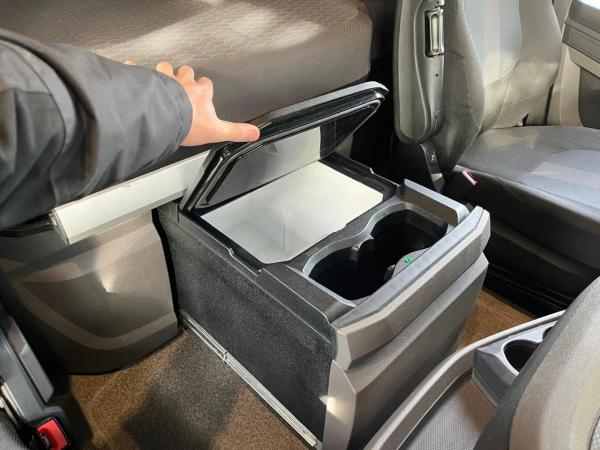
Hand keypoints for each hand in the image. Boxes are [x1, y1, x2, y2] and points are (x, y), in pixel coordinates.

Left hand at [126, 60, 259, 145]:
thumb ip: (236, 131)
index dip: (204, 87)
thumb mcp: (216, 131)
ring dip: (163, 72)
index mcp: (200, 93)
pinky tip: (133, 70)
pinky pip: (140, 70)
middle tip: (182, 82)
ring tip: (161, 77)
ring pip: (165, 68)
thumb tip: (253, 132)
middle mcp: (183, 82)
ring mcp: (164, 78)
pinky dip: (136, 70)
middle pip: (186, 72)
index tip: (203, 90)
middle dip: (185, 75)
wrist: (163, 119)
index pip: (206, 84)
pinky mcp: (147, 80)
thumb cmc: (188, 124)